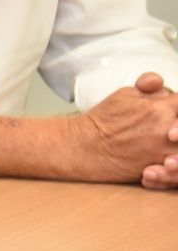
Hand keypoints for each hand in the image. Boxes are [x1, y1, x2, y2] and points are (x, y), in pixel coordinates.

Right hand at [73, 72, 177, 187]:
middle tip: (170, 129)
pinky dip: (174, 161)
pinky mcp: (160, 168)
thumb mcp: (124, 94)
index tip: (173, 110)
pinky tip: (167, 158)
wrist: (83, 148)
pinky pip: (177, 167)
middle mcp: (166, 129)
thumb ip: (149, 86)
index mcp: (160, 107)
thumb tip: (160, 82)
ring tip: (167, 141)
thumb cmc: (103, 121)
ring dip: (176, 143)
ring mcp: (164, 151)